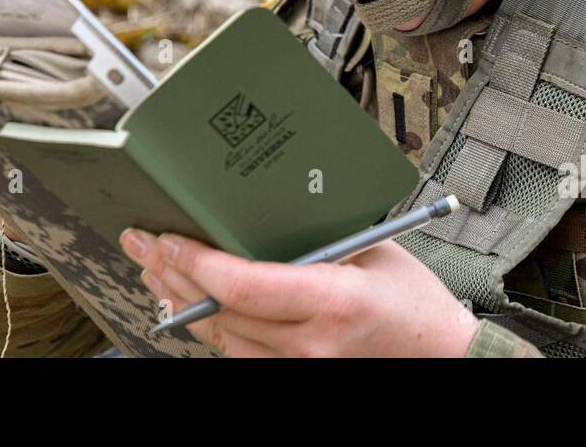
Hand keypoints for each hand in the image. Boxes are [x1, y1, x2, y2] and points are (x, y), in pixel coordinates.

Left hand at [119, 228, 479, 356]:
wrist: (443, 357)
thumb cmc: (414, 303)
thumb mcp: (372, 250)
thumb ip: (319, 235)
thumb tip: (264, 207)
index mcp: (332, 301)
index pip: (243, 286)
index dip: (195, 263)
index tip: (166, 240)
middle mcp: (311, 343)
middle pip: (220, 312)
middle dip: (172, 276)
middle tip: (142, 246)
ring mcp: (302, 368)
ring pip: (222, 338)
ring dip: (184, 303)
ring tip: (157, 271)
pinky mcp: (297, 378)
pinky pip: (241, 355)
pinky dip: (214, 327)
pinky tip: (195, 305)